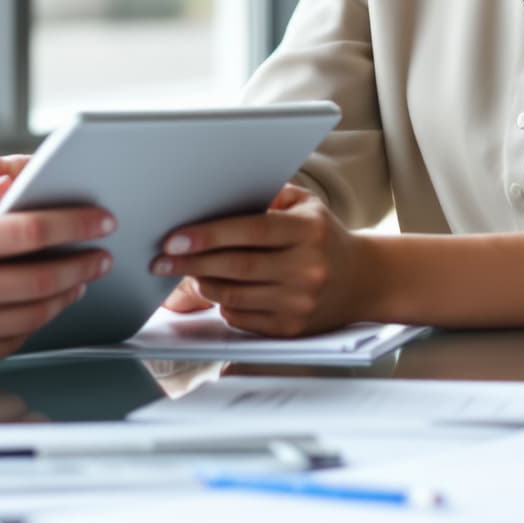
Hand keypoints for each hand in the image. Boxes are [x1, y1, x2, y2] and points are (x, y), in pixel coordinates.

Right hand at [0, 180, 115, 380]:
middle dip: (82, 263)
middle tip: (100, 254)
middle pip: (43, 276)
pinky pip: (11, 342)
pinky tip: (39, 308)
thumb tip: (7, 184)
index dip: (75, 224)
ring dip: (64, 295)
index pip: (30, 231)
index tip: (100, 220)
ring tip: (77, 280)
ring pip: (34, 313)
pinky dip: (32, 324)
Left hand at [150, 185, 368, 338]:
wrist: (364, 279)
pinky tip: (214, 289)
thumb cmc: (322, 234)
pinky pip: (242, 318)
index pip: (251, 231)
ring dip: (202, 283)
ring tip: (184, 270)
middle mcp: (307, 268)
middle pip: (237, 266)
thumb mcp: (303, 204)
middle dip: (191, 262)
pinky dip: (222, 303)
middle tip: (159, 258)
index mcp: (308, 230)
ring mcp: (301, 302)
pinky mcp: (292, 328)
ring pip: (235, 296)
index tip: (174, 236)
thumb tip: (214, 194)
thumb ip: (265, 195)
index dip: (209, 234)